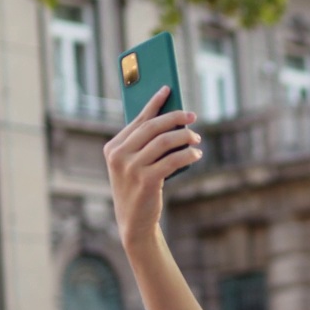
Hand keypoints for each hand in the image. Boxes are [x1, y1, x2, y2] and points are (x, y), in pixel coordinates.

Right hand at [102, 86, 201, 246]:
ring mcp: (131, 168)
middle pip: (152, 127)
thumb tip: (171, 120)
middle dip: (175, 118)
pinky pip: (173, 160)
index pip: (137, 119)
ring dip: (185, 137)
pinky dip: (188, 154)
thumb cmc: (138, 188)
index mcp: (113, 147)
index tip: (168, 88)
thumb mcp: (134, 164)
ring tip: (196, 138)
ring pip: (164, 141)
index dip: (154, 103)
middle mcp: (119, 155)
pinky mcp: (146, 181)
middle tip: (192, 116)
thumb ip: (145, 144)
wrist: (134, 221)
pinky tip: (196, 154)